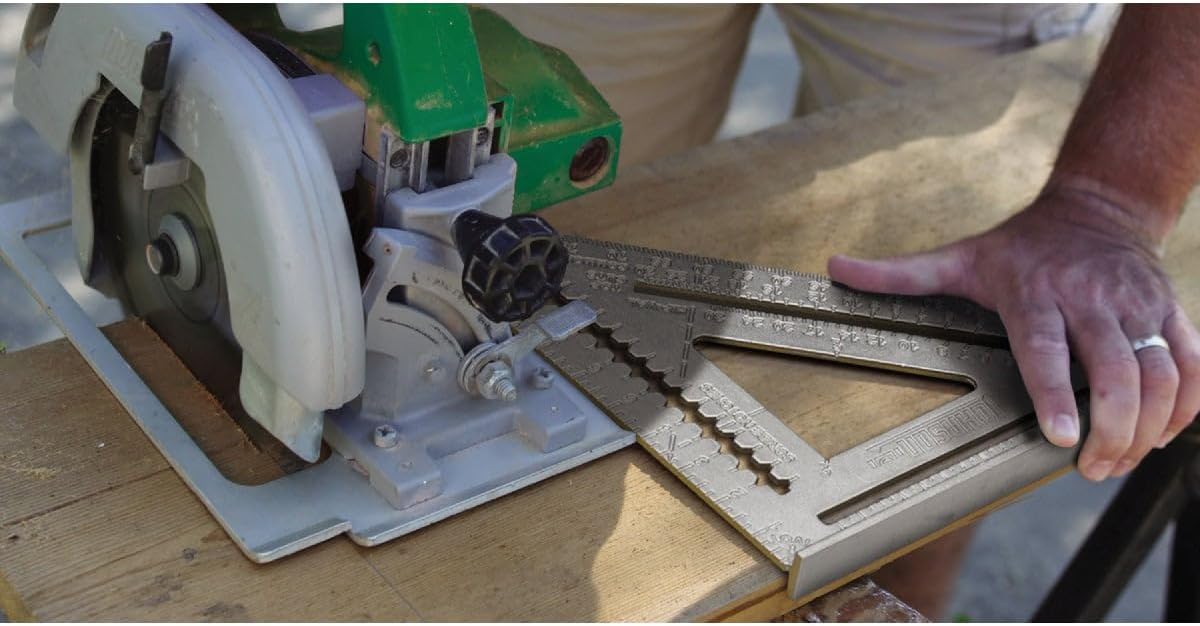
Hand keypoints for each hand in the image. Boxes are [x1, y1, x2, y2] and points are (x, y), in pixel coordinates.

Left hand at [827, 187, 1199, 480]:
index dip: (1056, 395)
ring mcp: (1137, 307)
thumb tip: (834, 268)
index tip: (1059, 438)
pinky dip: (1187, 407)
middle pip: (1116, 372)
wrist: (1098, 206)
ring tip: (1120, 461)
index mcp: (1036, 294)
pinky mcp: (1171, 312)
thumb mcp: (958, 256)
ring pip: (1162, 373)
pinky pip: (1195, 364)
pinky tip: (1163, 435)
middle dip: (1111, 428)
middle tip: (1091, 467)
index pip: (1048, 351)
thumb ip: (899, 274)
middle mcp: (1092, 301)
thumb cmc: (1019, 246)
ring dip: (1149, 427)